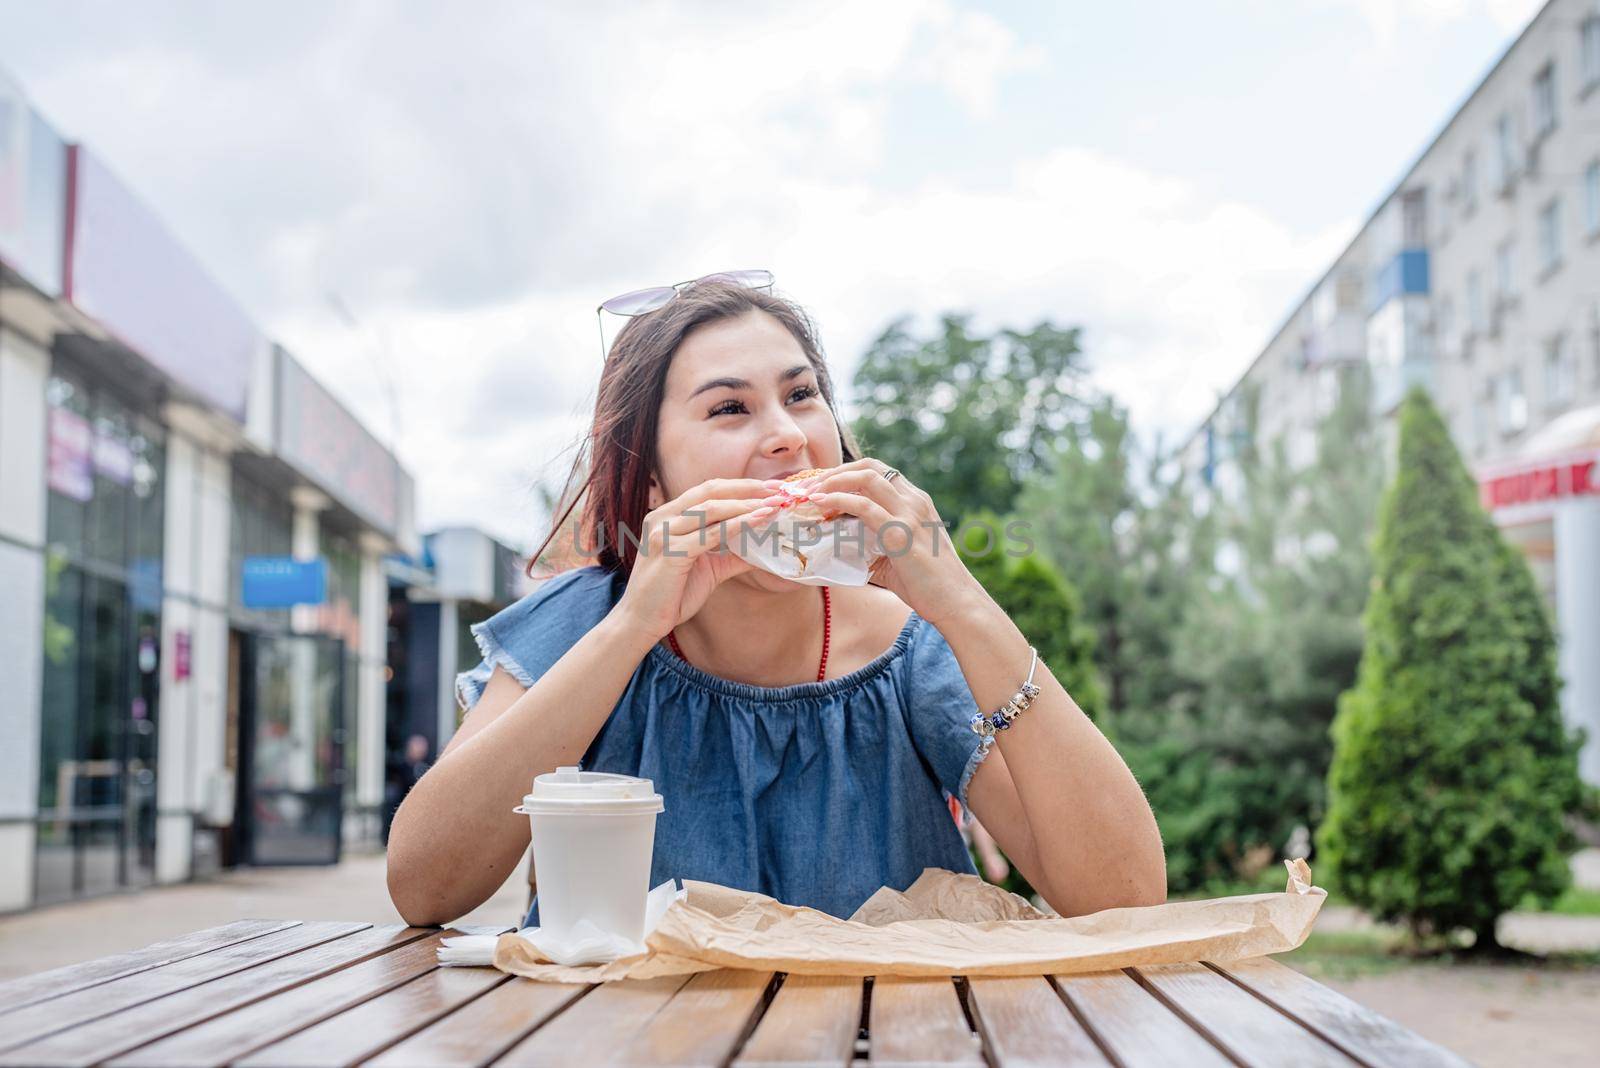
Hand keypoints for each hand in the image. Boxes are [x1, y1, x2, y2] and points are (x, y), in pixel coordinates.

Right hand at [613, 478, 783, 640]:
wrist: (641, 622)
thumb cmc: (671, 596)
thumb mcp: (707, 569)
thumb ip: (730, 555)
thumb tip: (761, 548)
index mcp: (667, 516)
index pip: (707, 491)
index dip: (739, 486)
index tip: (769, 489)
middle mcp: (662, 517)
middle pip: (710, 491)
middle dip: (747, 488)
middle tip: (777, 491)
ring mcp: (664, 533)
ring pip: (711, 509)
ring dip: (746, 505)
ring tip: (773, 505)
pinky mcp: (671, 552)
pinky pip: (710, 534)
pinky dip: (737, 525)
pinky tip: (758, 522)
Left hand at [790, 459, 986, 627]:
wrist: (956, 602)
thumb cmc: (927, 584)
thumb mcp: (898, 556)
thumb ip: (873, 545)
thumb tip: (839, 546)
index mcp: (916, 502)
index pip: (878, 472)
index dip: (846, 473)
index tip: (820, 485)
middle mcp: (915, 501)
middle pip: (870, 467)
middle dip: (834, 471)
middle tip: (808, 487)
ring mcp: (910, 515)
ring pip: (866, 478)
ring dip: (832, 481)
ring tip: (809, 493)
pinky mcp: (901, 534)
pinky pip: (865, 507)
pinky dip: (838, 500)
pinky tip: (820, 504)